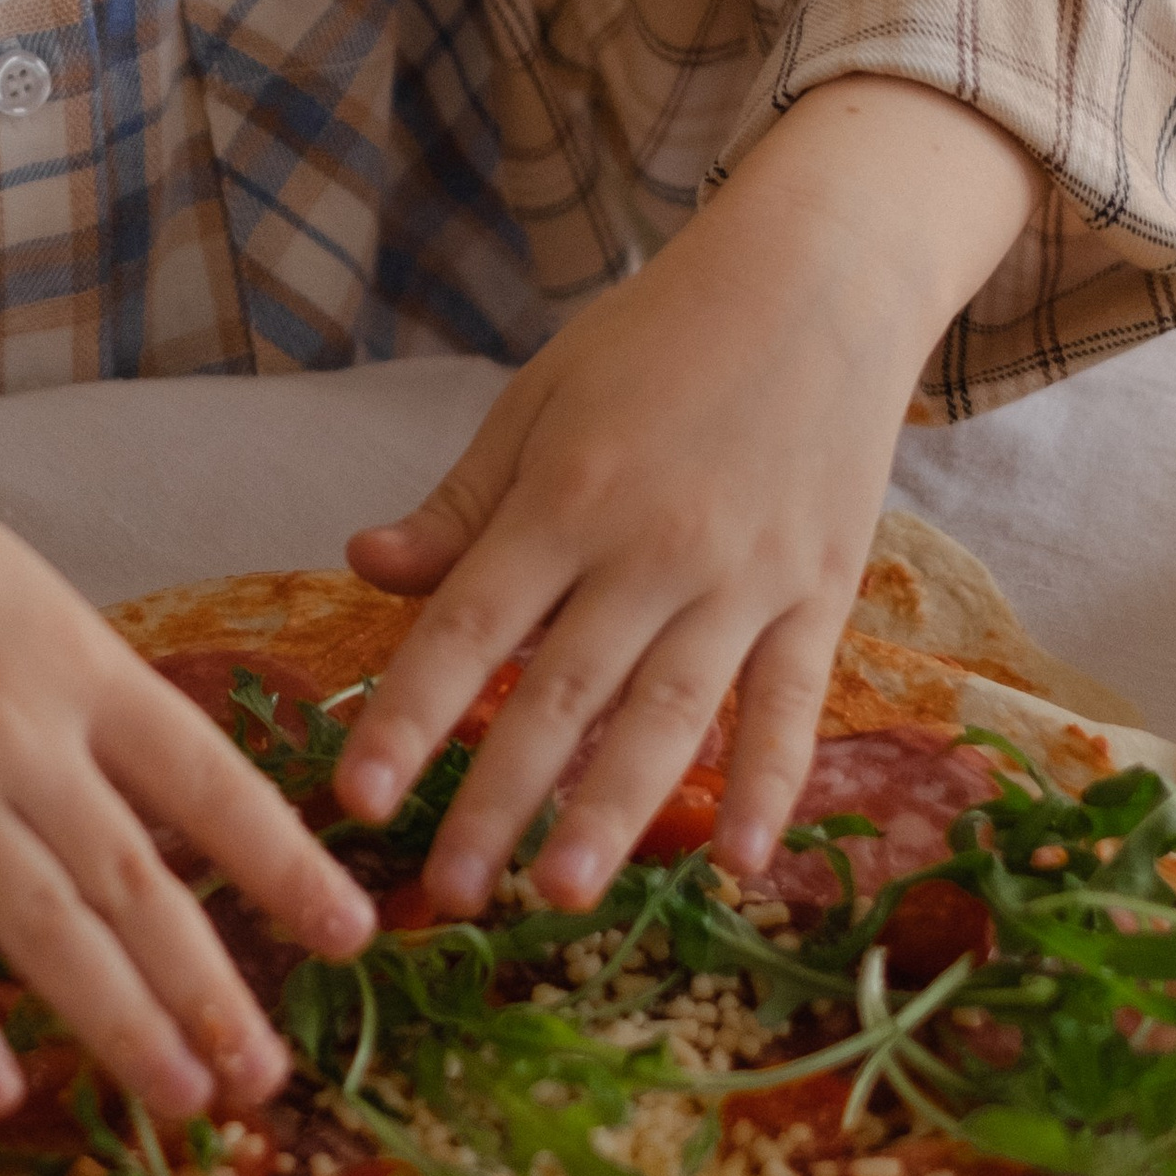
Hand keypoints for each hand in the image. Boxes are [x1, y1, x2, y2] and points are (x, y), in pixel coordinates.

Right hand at [0, 399, 375, 1125]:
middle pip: (136, 878)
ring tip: (181, 1100)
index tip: (350, 934)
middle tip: (265, 1080)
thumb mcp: (23, 596)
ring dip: (119, 1022)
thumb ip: (87, 695)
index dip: (283, 865)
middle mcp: (19, 734)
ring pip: (42, 924)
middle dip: (210, 988)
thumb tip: (161, 796)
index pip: (210, 781)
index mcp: (80, 667)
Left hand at [329, 81, 1040, 908]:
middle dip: (496, 801)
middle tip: (444, 897)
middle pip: (559, 694)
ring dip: (614, 814)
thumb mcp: (538, 400)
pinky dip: (768, 784)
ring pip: (668, 716)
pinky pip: (791, 703)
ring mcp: (743, 578)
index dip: (408, 717)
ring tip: (560, 897)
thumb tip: (364, 566)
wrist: (817, 278)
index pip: (468, 627)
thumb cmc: (659, 338)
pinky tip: (738, 864)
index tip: (355, 797)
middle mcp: (651, 547)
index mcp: (566, 496)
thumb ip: (461, 504)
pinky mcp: (820, 593)